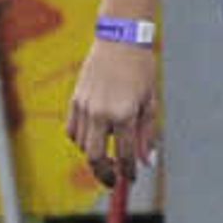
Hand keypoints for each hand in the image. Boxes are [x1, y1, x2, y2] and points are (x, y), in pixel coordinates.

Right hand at [64, 37, 162, 188]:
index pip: (125, 155)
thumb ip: (146, 134)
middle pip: (96, 157)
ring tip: (105, 158)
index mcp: (125, 115)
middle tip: (112, 181)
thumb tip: (146, 162)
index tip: (130, 179)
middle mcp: (102, 113)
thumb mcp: (150, 103)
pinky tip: (93, 140)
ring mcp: (85, 107)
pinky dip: (80, 140)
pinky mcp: (74, 100)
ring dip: (93, 156)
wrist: (120, 41)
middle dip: (104, 173)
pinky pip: (72, 130)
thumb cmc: (142, 70)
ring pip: (82, 145)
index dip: (128, 171)